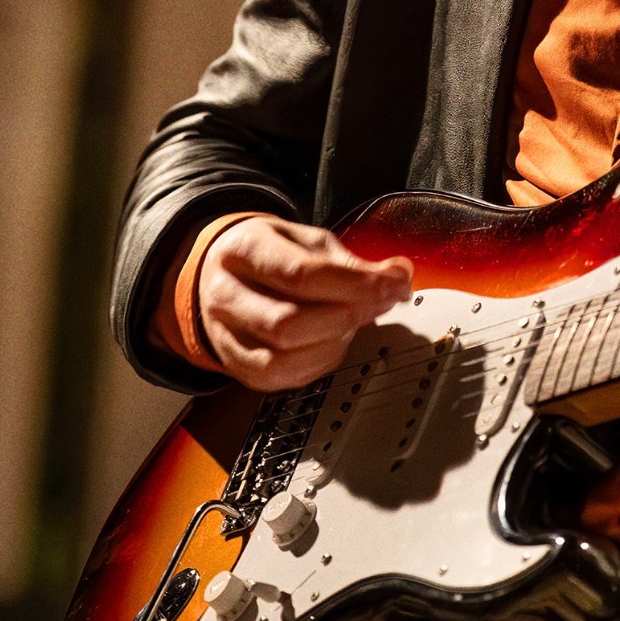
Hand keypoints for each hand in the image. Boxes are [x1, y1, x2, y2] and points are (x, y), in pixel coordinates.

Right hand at [178, 216, 413, 391]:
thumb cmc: (270, 255)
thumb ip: (350, 261)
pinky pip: (283, 379)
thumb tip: (398, 276)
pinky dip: (320, 363)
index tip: (393, 284)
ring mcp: (226, 336)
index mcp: (243, 250)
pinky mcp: (239, 368)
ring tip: (356, 321)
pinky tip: (336, 342)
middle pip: (288, 324)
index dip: (355, 285)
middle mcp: (225, 296)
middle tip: (380, 303)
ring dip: (334, 344)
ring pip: (283, 360)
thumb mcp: (307, 241)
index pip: (299, 274)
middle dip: (347, 317)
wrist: (221, 275)